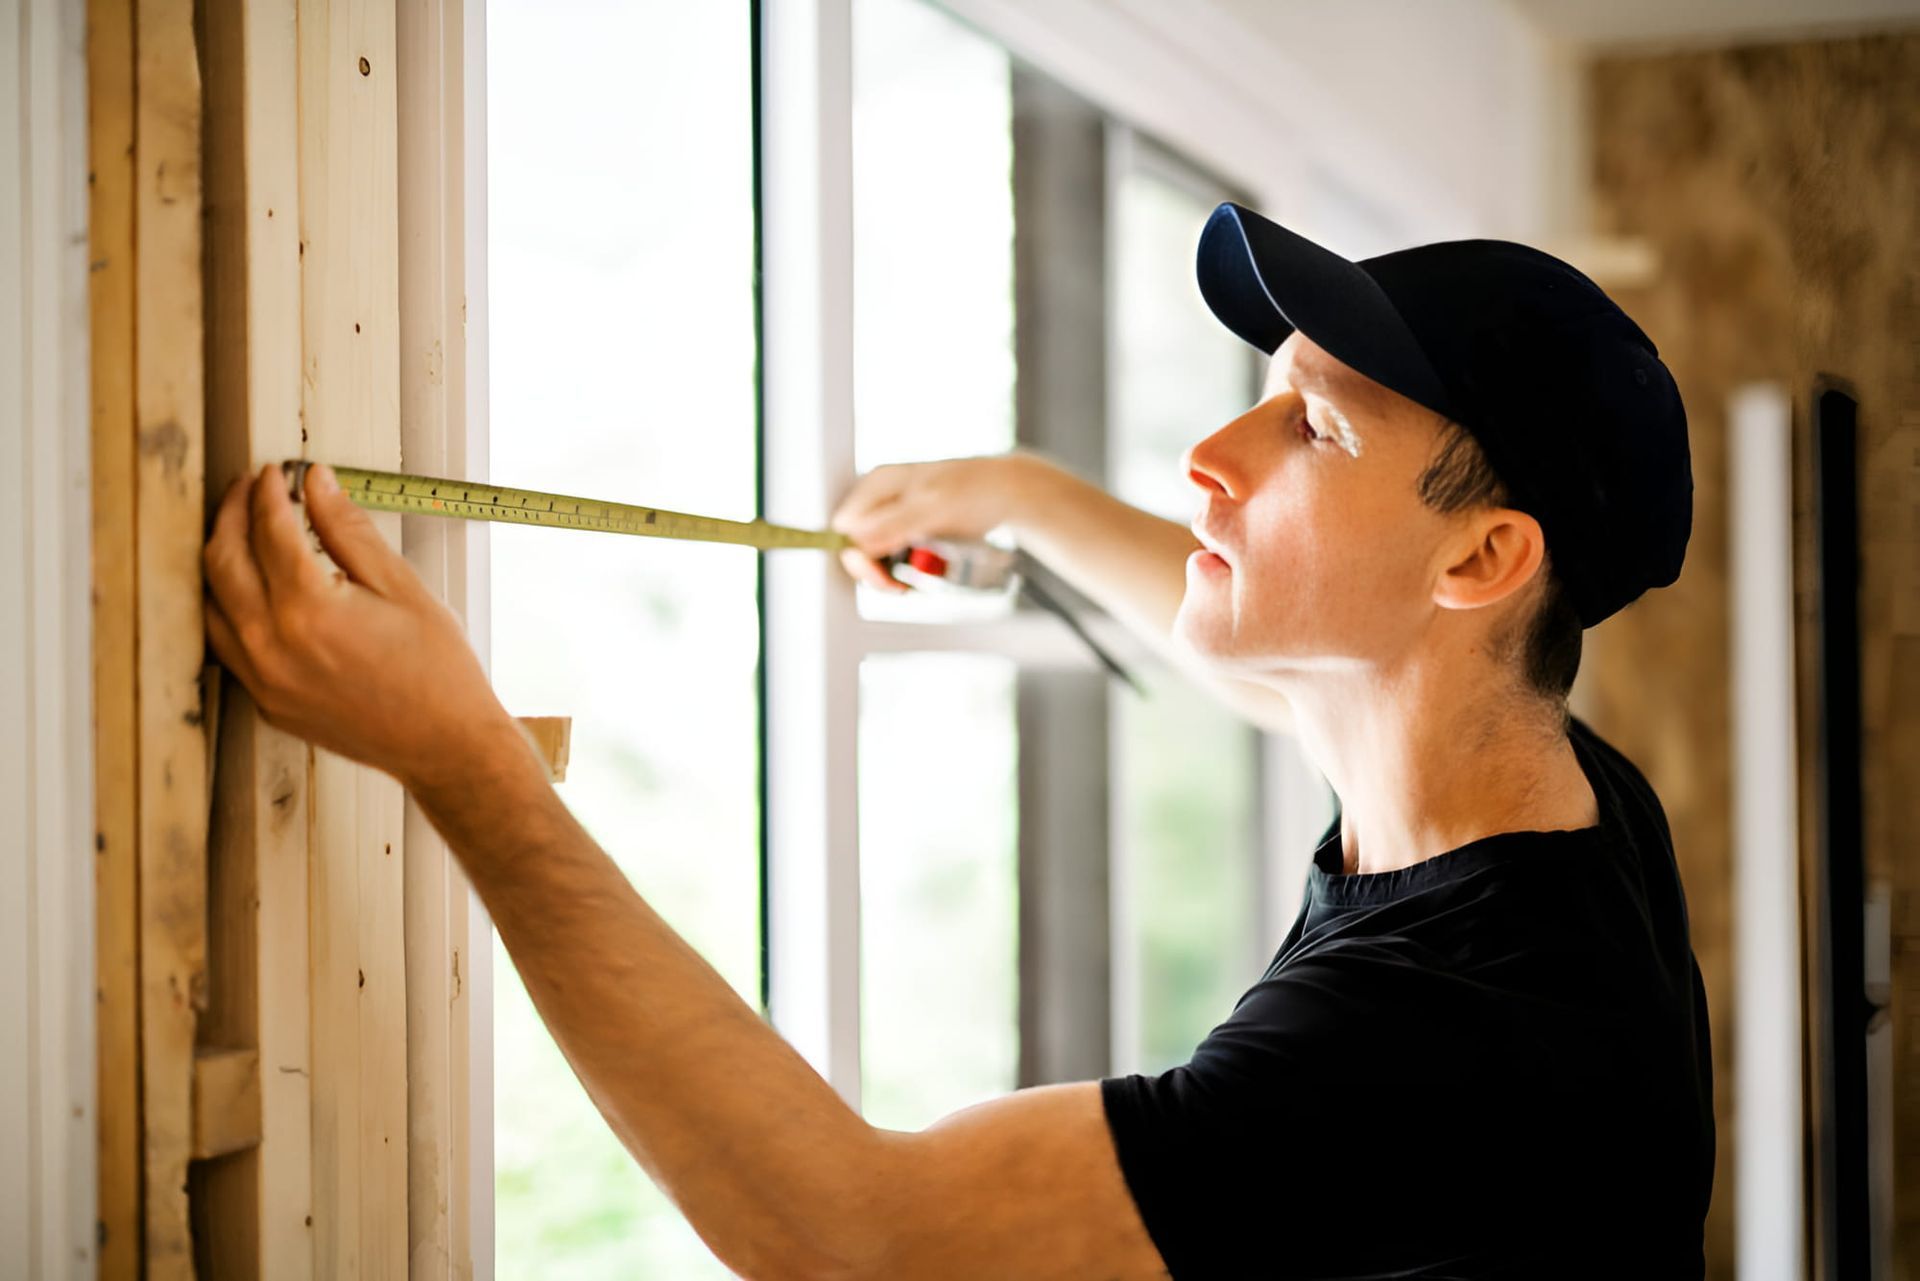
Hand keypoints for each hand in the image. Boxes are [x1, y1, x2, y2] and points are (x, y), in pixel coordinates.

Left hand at [203, 462, 521, 793]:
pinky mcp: (266, 702)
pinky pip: (226, 644)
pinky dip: (229, 606)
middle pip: (223, 560)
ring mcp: (263, 679)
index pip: (270, 530)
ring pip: (210, 604)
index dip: (270, 492)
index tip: (277, 472)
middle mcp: (272, 645)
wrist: (444, 745)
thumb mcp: (402, 587)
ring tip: (242, 532)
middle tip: (249, 488)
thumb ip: (350, 531)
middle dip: (232, 514)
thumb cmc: (437, 670)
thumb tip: (319, 485)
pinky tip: (251, 589)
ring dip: (220, 559)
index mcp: (309, 609)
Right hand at [828, 451, 1051, 591]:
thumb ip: (892, 526)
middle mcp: (878, 497)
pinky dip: (900, 567)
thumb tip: (856, 546)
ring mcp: (891, 511)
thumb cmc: (973, 491)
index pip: (844, 528)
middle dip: (873, 569)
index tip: (883, 577)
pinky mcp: (905, 525)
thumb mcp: (932, 508)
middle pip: (854, 543)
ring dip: (887, 572)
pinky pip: (889, 552)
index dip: (857, 557)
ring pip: (871, 551)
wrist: (1004, 490)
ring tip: (910, 583)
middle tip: (900, 587)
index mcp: (876, 484)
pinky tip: (918, 573)